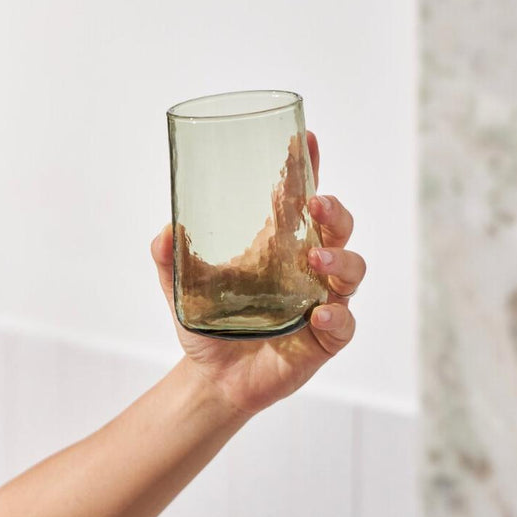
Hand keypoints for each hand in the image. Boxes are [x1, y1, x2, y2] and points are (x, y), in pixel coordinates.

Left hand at [151, 132, 366, 415]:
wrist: (214, 379)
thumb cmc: (208, 325)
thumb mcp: (183, 289)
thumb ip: (169, 259)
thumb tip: (165, 230)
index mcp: (278, 247)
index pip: (298, 200)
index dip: (305, 169)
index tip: (302, 138)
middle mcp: (306, 269)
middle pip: (336, 228)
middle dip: (334, 211)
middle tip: (315, 203)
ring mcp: (321, 301)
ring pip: (352, 270)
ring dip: (340, 260)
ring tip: (315, 261)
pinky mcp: (325, 338)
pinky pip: (344, 324)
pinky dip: (337, 317)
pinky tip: (319, 315)